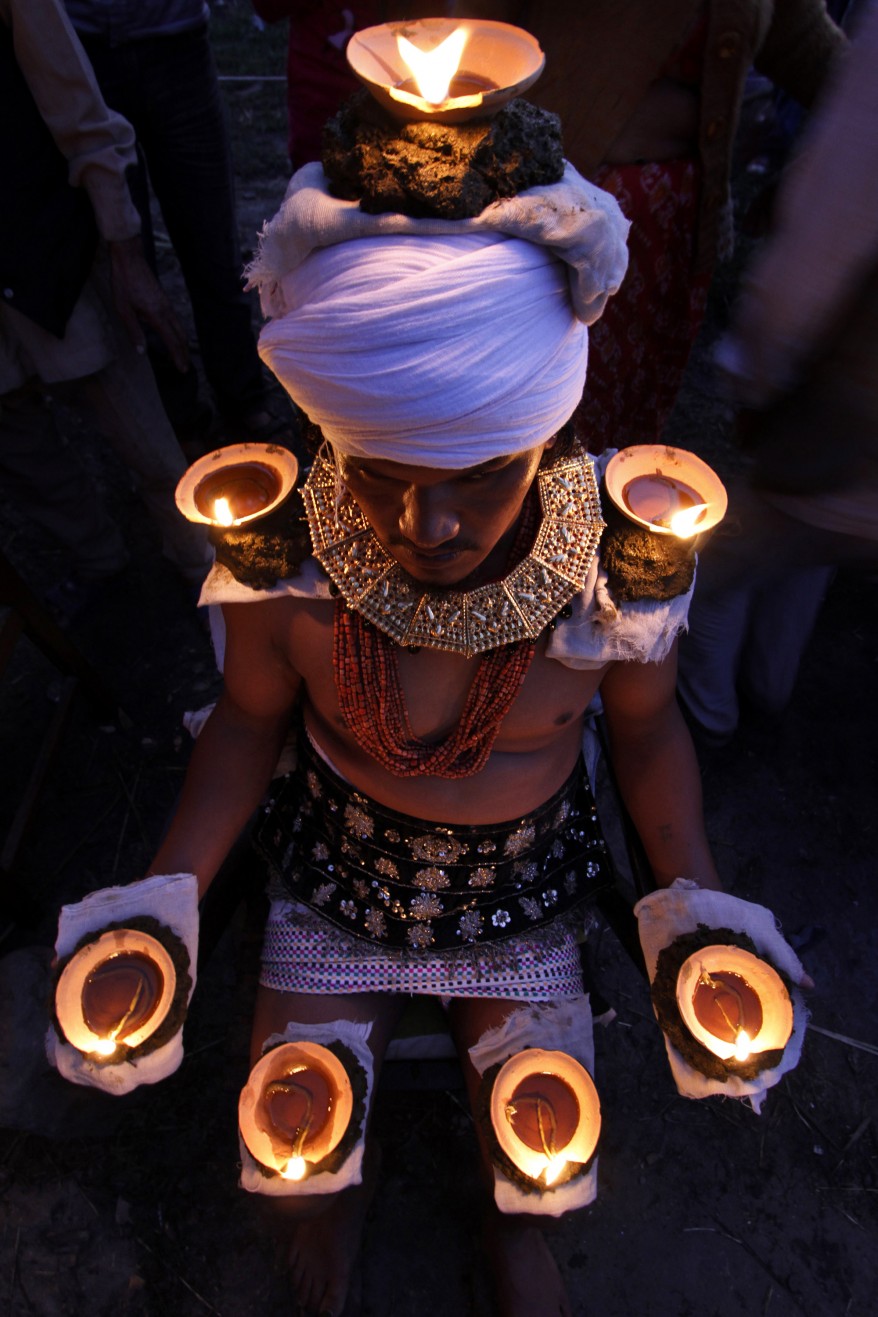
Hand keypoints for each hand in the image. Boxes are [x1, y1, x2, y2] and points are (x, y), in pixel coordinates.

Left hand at [108, 236, 189, 371]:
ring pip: (180, 327)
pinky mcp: (164, 300)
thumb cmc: (124, 283)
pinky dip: (177, 332)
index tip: (182, 369)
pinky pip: (175, 320)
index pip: (172, 341)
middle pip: (181, 336)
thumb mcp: (123, 309)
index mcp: (156, 315)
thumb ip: (133, 331)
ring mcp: (167, 304)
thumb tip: (141, 351)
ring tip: (181, 354)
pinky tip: (172, 336)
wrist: (129, 260)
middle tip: (185, 367)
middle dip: (184, 352)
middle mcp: (166, 310)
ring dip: (182, 343)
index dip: (177, 356)